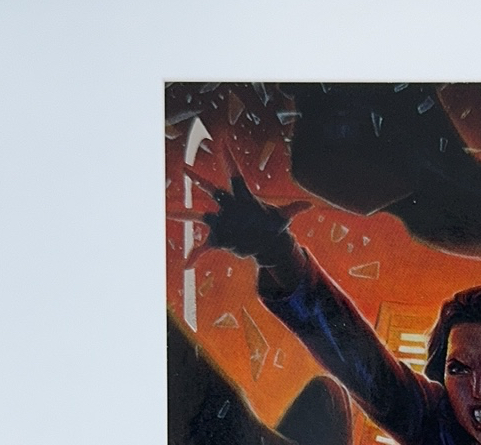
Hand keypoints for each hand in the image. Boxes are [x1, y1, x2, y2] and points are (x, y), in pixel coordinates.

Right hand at [168, 137, 311, 268]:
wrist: (265, 240)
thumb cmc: (273, 224)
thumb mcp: (284, 218)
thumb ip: (294, 209)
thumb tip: (311, 204)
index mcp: (243, 198)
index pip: (235, 176)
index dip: (229, 159)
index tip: (222, 142)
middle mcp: (228, 207)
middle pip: (212, 191)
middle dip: (199, 180)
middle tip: (185, 169)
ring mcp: (221, 222)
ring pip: (200, 216)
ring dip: (185, 215)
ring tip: (170, 213)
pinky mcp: (219, 238)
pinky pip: (203, 248)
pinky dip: (195, 257)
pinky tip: (186, 266)